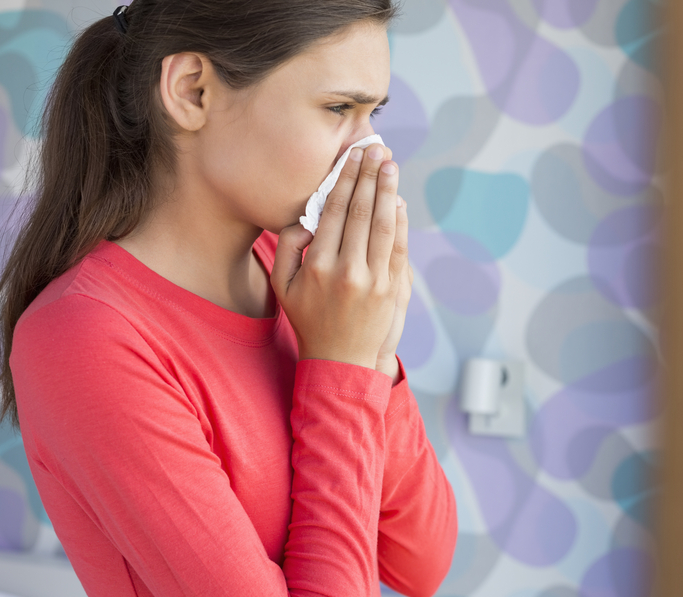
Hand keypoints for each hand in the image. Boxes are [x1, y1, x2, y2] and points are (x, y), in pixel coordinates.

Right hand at [271, 143, 407, 370]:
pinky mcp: (392, 289)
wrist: (340, 360)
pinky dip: (399, 221)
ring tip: (389, 166)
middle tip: (376, 150)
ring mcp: (373, 281)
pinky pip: (397, 247)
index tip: (352, 157)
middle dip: (369, 176)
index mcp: (316, 266)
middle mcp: (346, 271)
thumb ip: (288, 247)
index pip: (333, 211)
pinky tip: (398, 201)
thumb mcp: (283, 285)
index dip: (345, 180)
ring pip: (382, 225)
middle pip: (360, 212)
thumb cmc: (308, 318)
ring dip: (387, 191)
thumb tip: (306, 216)